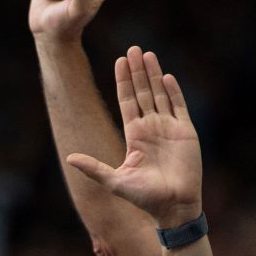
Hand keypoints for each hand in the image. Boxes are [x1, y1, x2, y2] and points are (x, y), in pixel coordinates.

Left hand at [63, 47, 201, 228]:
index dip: (122, 81)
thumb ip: (94, 168)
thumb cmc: (144, 198)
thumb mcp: (115, 180)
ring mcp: (169, 128)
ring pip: (160, 94)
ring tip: (147, 54)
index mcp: (135, 136)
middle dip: (136, 71)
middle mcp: (151, 128)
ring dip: (153, 74)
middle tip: (132, 48)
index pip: (127, 101)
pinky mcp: (186, 132)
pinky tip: (167, 76)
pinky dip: (173, 91)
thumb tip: (69, 158)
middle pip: (142, 92)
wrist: (173, 207)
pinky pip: (179, 106)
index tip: (118, 61)